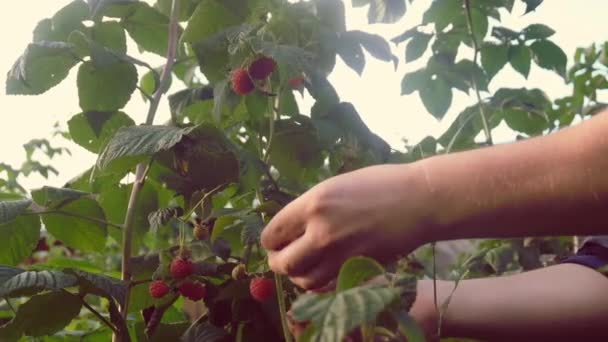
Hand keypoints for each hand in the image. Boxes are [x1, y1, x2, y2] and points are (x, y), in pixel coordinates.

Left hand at [261, 164, 433, 289]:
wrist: (420, 200)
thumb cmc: (380, 185)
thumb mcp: (336, 186)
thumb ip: (310, 208)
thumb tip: (290, 227)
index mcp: (313, 204)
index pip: (272, 234)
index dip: (271, 241)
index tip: (277, 241)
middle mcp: (322, 232)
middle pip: (282, 262)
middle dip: (278, 261)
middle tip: (284, 257)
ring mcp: (341, 254)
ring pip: (303, 280)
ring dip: (299, 275)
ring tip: (304, 265)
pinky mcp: (358, 270)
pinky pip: (327, 287)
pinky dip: (320, 283)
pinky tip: (324, 271)